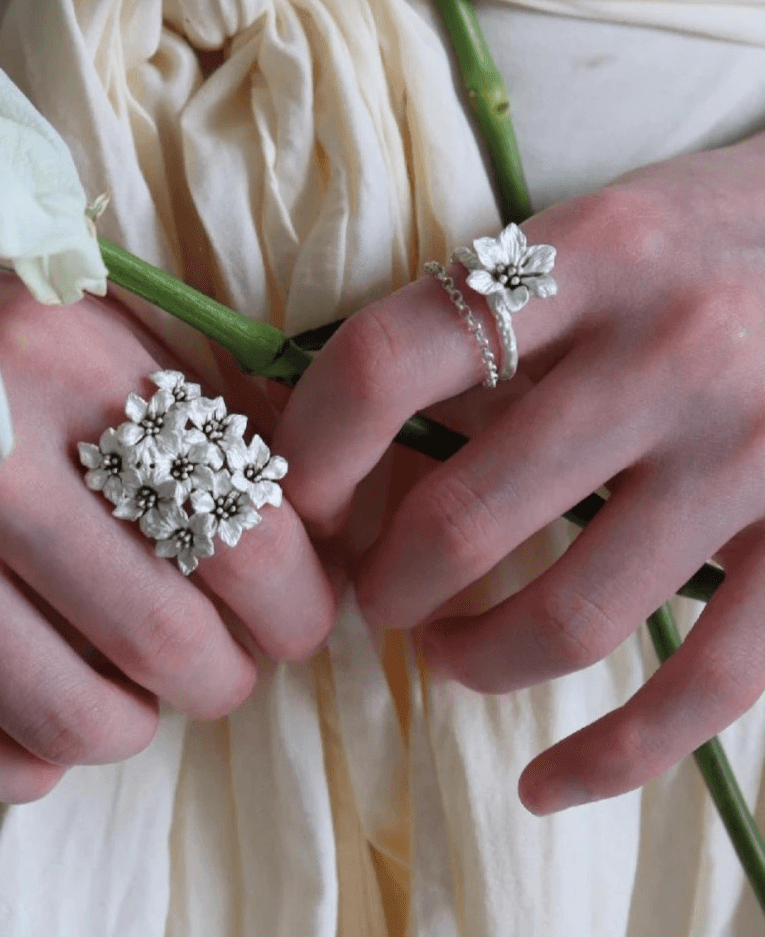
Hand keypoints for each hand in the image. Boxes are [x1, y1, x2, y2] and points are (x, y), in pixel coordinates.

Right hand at [0, 274, 335, 802]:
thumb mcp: (79, 314)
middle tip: (225, 662)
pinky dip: (30, 761)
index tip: (295, 616)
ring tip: (136, 691)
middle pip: (165, 640)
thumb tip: (305, 513)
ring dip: (135, 724)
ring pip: (68, 717)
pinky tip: (46, 724)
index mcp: (65, 362)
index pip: (238, 530)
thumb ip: (192, 404)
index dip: (296, 600)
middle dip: (227, 675)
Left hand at [274, 131, 764, 813]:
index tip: (301, 507)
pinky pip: (708, 682)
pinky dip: (611, 755)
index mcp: (586, 259)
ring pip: (571, 617)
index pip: (386, 363)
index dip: (312, 453)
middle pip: (464, 517)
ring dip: (473, 660)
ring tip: (445, 653)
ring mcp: (752, 455)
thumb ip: (481, 326)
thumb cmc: (705, 240)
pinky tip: (545, 783)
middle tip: (372, 595)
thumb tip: (354, 442)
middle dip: (386, 585)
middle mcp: (671, 353)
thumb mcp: (589, 237)